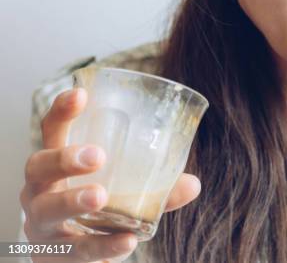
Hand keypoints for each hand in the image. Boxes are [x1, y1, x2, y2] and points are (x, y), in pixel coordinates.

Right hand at [19, 88, 200, 261]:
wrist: (71, 260)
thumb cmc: (97, 210)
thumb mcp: (122, 191)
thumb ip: (155, 187)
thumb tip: (193, 184)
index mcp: (58, 163)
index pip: (53, 130)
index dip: (63, 110)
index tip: (82, 94)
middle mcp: (41, 189)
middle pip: (39, 165)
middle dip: (65, 157)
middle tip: (97, 155)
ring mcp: (42, 223)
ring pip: (47, 209)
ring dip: (73, 200)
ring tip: (99, 195)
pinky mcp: (52, 255)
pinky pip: (75, 251)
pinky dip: (102, 245)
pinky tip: (126, 240)